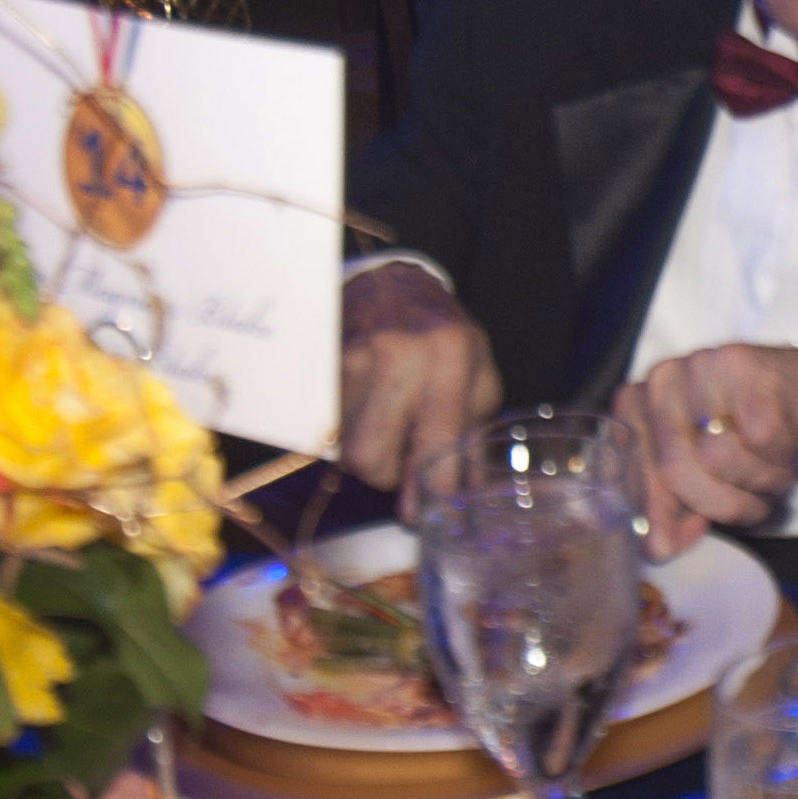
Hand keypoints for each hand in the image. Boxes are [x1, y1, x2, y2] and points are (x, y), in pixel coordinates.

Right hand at [337, 263, 501, 493]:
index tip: (424, 516)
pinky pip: (325, 426)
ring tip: (386, 424)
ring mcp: (352, 356)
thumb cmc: (443, 337)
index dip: (430, 490)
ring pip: (343, 448)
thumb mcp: (477, 377)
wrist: (391, 283)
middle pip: (370, 458)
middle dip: (384, 474)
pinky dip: (345, 432)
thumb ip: (471, 439)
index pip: (436, 440)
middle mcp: (398, 354)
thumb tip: (461, 501)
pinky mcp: (320, 363)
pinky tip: (364, 409)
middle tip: (401, 458)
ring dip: (365, 451)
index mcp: (449, 356)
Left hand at [615, 343, 797, 552]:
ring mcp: (702, 367)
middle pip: (676, 468)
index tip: (671, 545)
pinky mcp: (746, 367)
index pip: (636, 472)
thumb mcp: (699, 466)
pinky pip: (761, 441)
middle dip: (717, 503)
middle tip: (748, 510)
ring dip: (757, 483)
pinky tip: (785, 453)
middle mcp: (663, 378)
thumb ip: (674, 501)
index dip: (656, 514)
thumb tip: (659, 546)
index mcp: (637, 402)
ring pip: (720, 458)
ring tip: (771, 475)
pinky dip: (779, 459)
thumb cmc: (747, 429)